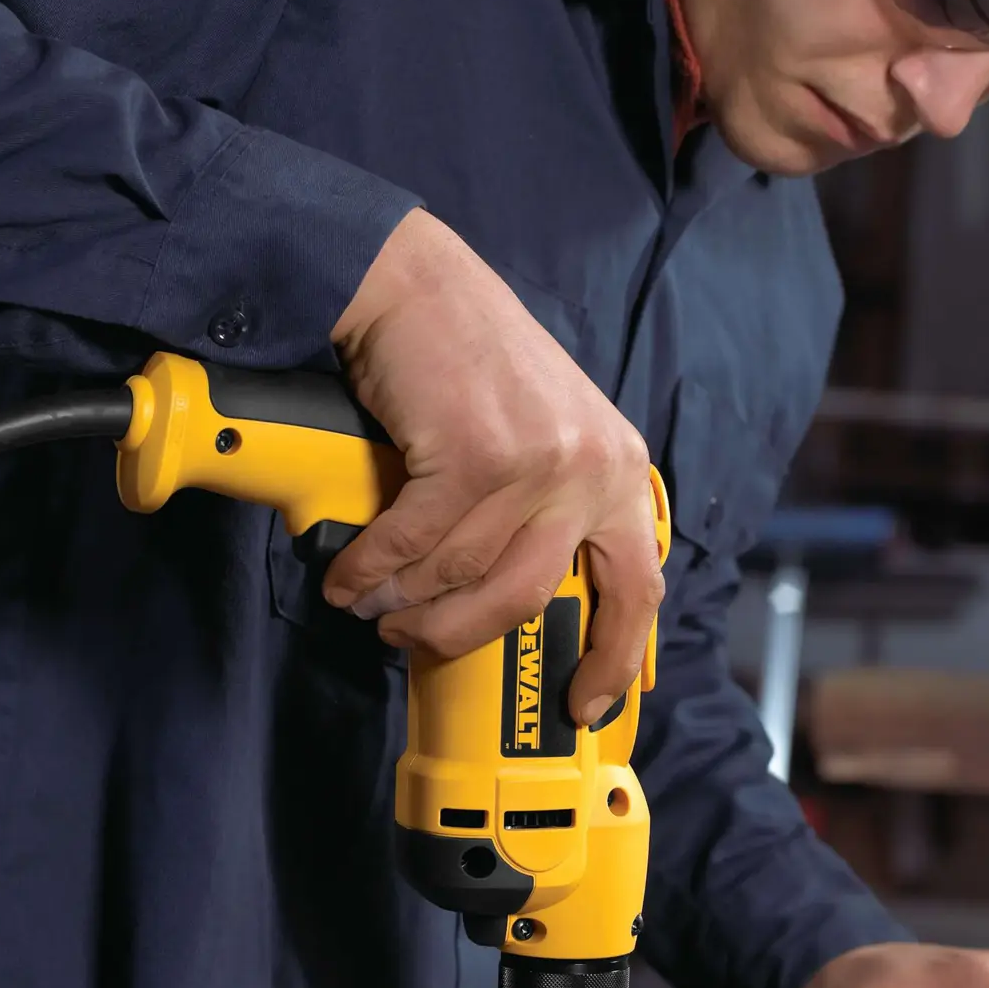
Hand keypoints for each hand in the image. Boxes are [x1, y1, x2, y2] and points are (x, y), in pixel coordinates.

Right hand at [323, 209, 663, 722]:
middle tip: (414, 641)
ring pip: (462, 574)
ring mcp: (535, 463)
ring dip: (403, 602)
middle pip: (526, 597)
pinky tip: (349, 575)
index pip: (639, 586)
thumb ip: (550, 505)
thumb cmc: (469, 360)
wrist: (414, 283)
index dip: (613, 656)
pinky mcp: (472, 456)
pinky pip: (413, 545)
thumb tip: (513, 599)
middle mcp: (590, 469)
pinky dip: (372, 569)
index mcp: (617, 469)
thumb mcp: (545, 430)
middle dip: (459, 634)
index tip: (581, 704)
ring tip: (371, 606)